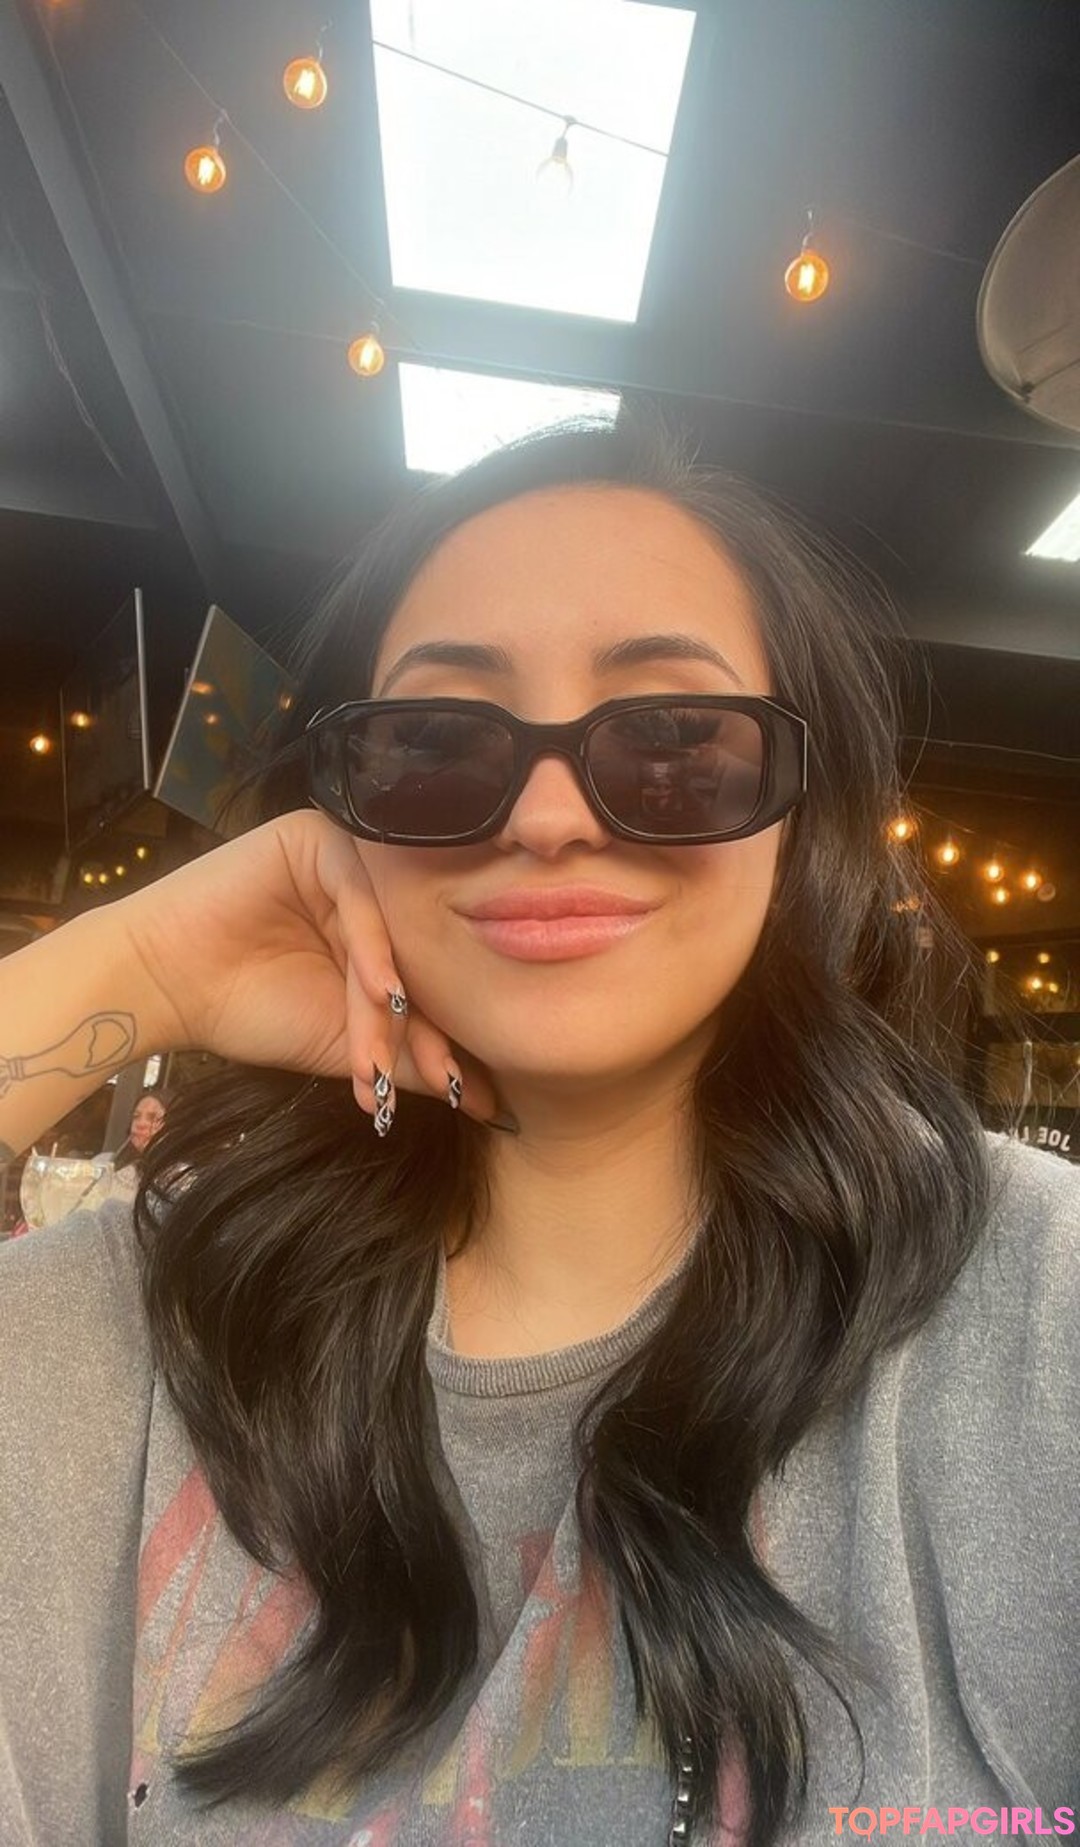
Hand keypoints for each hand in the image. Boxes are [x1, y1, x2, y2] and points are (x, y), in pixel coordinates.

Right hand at [117, 811, 501, 1127]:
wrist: (167, 987)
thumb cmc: (252, 1011)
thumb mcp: (348, 1046)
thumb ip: (412, 1060)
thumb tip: (491, 1103)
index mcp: (387, 930)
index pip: (432, 980)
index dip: (447, 1039)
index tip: (470, 1094)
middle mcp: (375, 890)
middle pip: (420, 958)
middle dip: (427, 1030)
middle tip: (442, 1083)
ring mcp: (346, 860)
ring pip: (393, 935)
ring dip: (388, 1004)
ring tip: (381, 1061)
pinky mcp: (315, 838)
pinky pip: (361, 896)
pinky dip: (371, 950)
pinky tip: (376, 995)